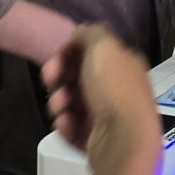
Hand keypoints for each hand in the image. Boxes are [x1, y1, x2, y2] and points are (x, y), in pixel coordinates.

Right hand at [42, 26, 160, 174]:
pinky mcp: (95, 139)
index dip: (68, 54)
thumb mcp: (103, 47)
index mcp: (122, 65)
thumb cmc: (114, 89)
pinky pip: (72, 126)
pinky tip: (67, 124)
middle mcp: (116, 88)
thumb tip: (79, 35)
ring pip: (71, 103)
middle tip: (51, 82)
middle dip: (59, 79)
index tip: (56, 60)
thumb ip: (89, 34)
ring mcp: (106, 116)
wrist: (124, 140)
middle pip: (77, 78)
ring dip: (59, 102)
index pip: (90, 54)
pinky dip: (65, 124)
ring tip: (60, 108)